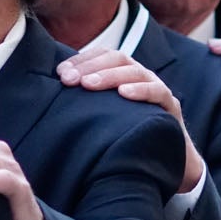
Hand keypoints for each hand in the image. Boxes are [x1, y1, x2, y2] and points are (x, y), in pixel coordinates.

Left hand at [59, 49, 203, 193]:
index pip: (102, 56)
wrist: (170, 163)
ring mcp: (158, 90)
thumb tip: (49, 104)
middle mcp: (141, 78)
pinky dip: (141, 90)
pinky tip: (124, 93)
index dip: (81, 60)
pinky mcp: (171, 107)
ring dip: (110, 75)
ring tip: (89, 85)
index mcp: (123, 76)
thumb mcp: (106, 119)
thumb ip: (87, 107)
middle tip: (69, 80)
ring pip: (136, 71)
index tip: (60, 73)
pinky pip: (158, 92)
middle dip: (90, 66)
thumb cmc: (131, 139)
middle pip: (117, 59)